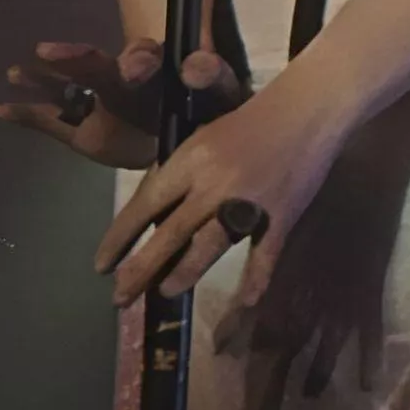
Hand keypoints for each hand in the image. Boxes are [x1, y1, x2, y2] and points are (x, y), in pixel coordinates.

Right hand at [0, 39, 242, 170]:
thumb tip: (198, 64)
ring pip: (70, 87)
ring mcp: (100, 101)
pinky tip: (2, 108)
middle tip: (48, 52)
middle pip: (99, 68)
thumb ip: (209, 77)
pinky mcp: (84, 130)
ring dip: (46, 80)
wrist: (190, 127)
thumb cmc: (205, 105)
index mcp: (159, 69)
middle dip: (76, 60)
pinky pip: (53, 120)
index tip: (131, 69)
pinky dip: (29, 114)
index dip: (138, 60)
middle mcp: (123, 79)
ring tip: (18, 72)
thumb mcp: (215, 92)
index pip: (146, 57)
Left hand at [93, 65, 350, 311]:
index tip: (102, 265)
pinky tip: (246, 301)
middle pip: (170, 234)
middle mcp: (214, 182)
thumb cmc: (251, 120)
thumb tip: (152, 212)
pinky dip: (256, 279)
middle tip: (119, 298)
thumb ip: (181, 172)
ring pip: (210, 247)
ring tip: (166, 292)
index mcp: (191, 159)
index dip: (121, 237)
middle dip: (141, 269)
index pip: (145, 204)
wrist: (307, 108)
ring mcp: (250, 201)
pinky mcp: (282, 214)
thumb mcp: (205, 137)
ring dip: (184, 274)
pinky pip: (265, 254)